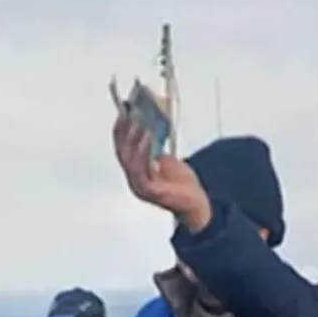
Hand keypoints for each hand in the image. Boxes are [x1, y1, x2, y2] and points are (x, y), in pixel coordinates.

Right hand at [112, 114, 210, 228]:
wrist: (196, 205)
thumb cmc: (181, 184)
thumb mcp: (167, 161)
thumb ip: (156, 148)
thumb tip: (150, 124)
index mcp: (135, 173)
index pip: (122, 148)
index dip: (121, 130)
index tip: (123, 111)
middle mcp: (134, 180)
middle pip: (122, 153)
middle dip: (125, 132)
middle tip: (131, 113)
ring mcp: (140, 188)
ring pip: (130, 162)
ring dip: (134, 141)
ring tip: (140, 124)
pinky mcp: (151, 193)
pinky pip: (143, 171)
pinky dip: (144, 154)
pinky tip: (148, 140)